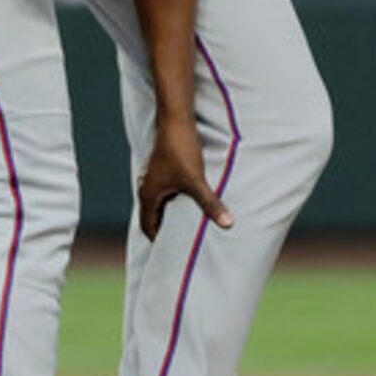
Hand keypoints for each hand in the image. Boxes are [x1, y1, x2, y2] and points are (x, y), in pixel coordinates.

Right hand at [137, 107, 233, 239]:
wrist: (176, 120)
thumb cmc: (181, 150)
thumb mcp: (196, 181)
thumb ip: (210, 204)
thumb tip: (228, 224)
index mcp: (148, 196)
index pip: (148, 227)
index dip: (159, 242)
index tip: (171, 255)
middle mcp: (147, 188)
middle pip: (152, 217)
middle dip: (165, 231)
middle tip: (180, 245)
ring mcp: (154, 178)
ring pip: (158, 204)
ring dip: (169, 215)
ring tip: (185, 227)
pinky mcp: (163, 168)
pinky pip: (165, 192)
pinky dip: (173, 201)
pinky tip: (189, 202)